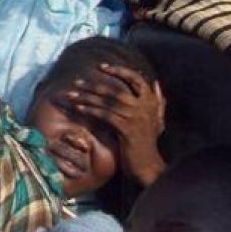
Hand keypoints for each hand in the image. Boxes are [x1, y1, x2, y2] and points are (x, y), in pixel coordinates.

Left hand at [67, 63, 166, 185]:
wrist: (147, 165)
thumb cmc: (148, 141)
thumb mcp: (157, 119)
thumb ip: (158, 101)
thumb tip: (156, 82)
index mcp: (151, 102)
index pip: (136, 79)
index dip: (119, 70)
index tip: (101, 66)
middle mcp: (145, 108)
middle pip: (116, 90)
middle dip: (94, 85)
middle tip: (77, 82)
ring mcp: (136, 118)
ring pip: (108, 102)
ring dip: (87, 97)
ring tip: (71, 94)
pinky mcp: (127, 130)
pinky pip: (105, 115)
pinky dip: (91, 110)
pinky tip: (79, 108)